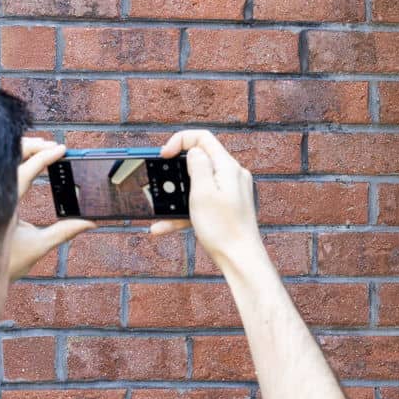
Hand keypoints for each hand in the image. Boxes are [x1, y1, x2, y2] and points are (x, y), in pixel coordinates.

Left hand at [8, 138, 94, 282]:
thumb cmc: (4, 263)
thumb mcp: (38, 246)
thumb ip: (65, 231)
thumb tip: (90, 222)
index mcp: (4, 206)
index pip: (25, 172)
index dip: (44, 158)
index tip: (61, 149)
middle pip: (9, 157)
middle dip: (31, 146)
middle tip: (52, 146)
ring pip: (0, 159)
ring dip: (21, 150)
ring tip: (42, 149)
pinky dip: (12, 160)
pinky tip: (25, 159)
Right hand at [155, 129, 261, 266]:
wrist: (240, 259)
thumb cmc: (223, 228)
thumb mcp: (203, 193)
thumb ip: (198, 165)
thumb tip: (195, 150)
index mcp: (227, 167)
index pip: (202, 138)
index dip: (180, 141)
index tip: (164, 155)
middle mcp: (232, 175)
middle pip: (199, 160)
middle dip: (175, 171)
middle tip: (159, 182)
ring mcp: (231, 191)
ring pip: (197, 185)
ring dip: (177, 195)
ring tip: (158, 210)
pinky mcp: (227, 206)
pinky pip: (202, 201)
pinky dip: (185, 211)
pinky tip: (164, 226)